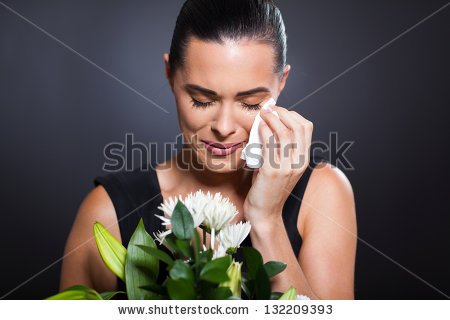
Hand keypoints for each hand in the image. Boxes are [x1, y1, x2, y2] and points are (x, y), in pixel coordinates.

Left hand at [243, 105, 313, 226]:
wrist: (264, 214)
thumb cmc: (268, 188)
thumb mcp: (280, 166)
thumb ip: (279, 148)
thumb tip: (268, 126)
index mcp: (303, 160)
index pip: (307, 128)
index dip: (293, 114)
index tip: (279, 111)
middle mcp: (298, 162)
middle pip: (298, 127)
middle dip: (283, 112)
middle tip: (270, 108)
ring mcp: (286, 167)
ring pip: (286, 133)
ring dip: (273, 119)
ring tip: (263, 113)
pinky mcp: (272, 172)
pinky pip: (270, 145)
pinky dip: (264, 131)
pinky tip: (259, 127)